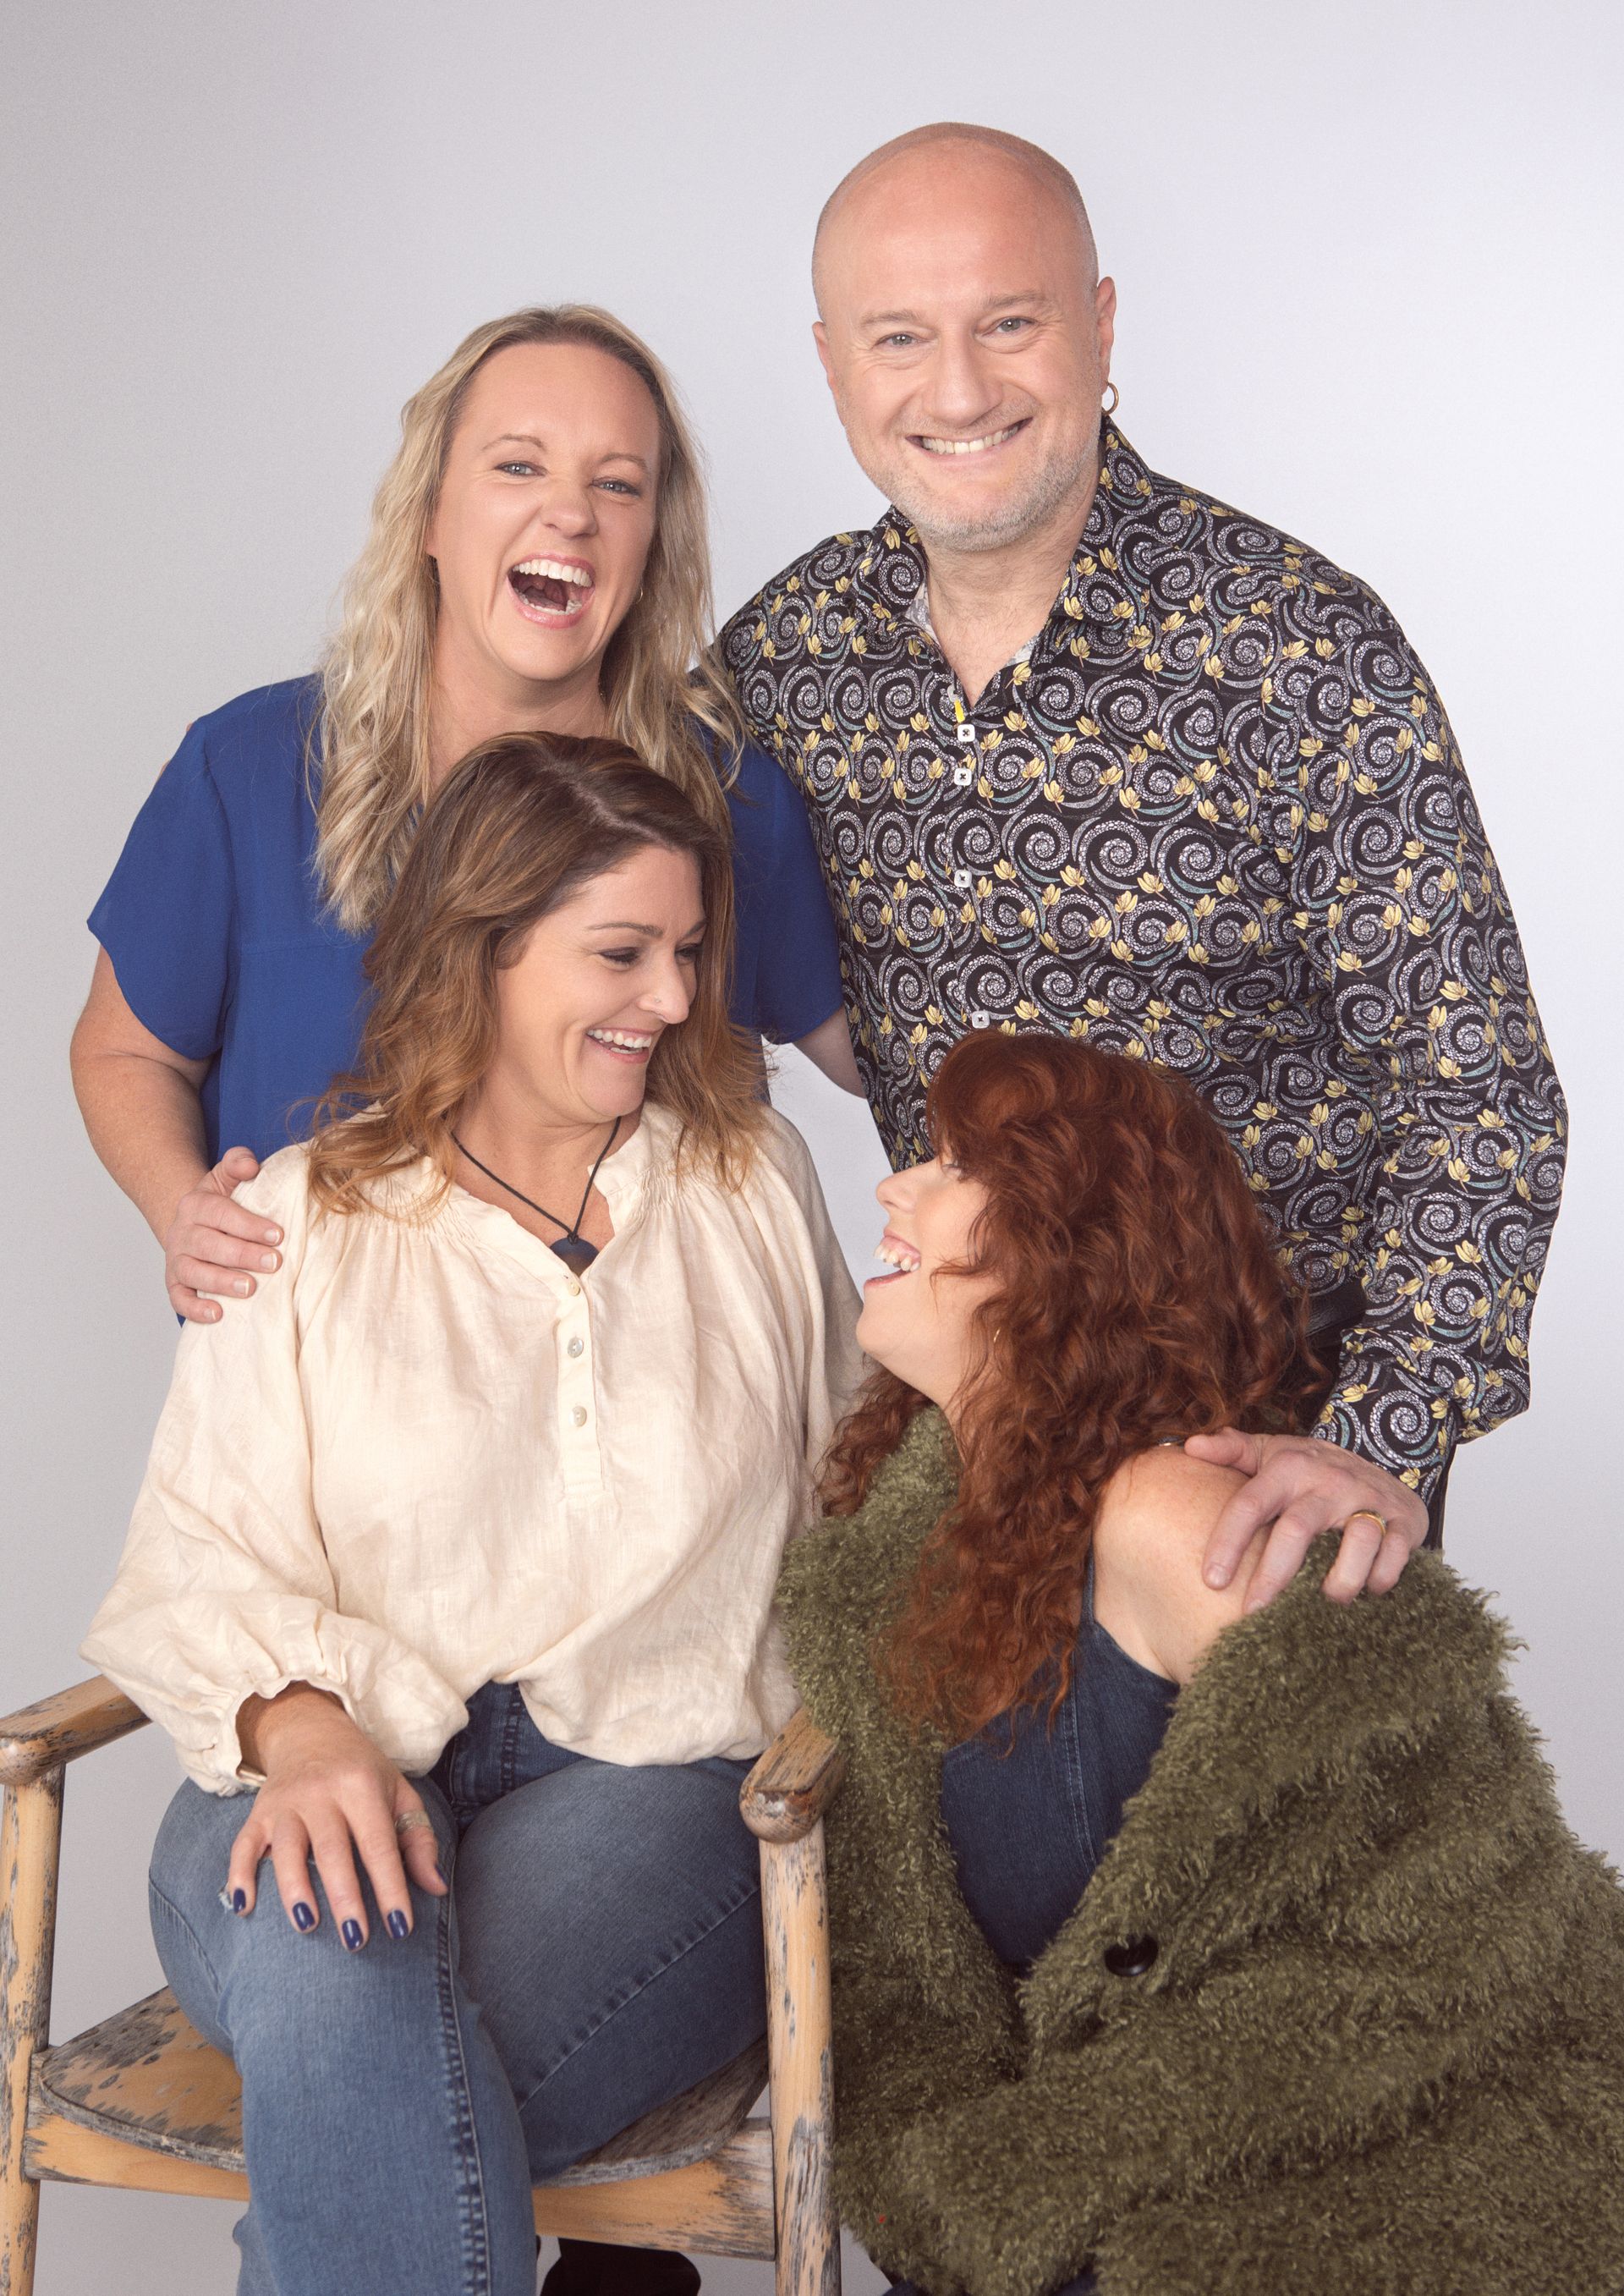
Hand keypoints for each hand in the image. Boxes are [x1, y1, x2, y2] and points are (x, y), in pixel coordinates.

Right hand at [164, 1146, 280, 1321]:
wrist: (195, 1223)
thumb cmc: (221, 1203)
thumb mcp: (227, 1177)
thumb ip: (238, 1163)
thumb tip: (251, 1166)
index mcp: (197, 1204)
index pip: (221, 1214)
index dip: (249, 1225)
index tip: (278, 1234)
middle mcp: (182, 1232)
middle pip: (209, 1245)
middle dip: (243, 1255)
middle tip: (274, 1263)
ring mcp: (176, 1260)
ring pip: (193, 1272)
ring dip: (221, 1282)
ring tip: (249, 1288)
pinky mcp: (175, 1284)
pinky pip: (179, 1299)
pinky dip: (194, 1308)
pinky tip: (217, 1314)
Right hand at [226, 1685, 446, 1945]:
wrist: (311, 1730)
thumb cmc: (363, 1771)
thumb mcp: (399, 1792)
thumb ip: (419, 1840)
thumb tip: (435, 1888)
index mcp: (361, 1786)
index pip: (378, 1844)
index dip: (390, 1887)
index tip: (400, 1927)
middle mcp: (322, 1792)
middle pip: (332, 1851)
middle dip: (344, 1898)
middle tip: (355, 1940)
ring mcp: (286, 1802)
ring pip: (287, 1850)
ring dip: (295, 1890)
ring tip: (307, 1926)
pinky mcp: (258, 1812)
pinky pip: (243, 1845)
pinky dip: (240, 1874)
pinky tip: (244, 1906)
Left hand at [1185, 1429, 1427, 1611]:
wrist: (1379, 1464)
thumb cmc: (1310, 1470)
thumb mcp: (1271, 1453)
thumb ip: (1232, 1450)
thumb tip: (1190, 1446)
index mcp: (1288, 1468)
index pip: (1250, 1504)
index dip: (1228, 1542)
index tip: (1211, 1581)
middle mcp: (1328, 1481)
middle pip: (1297, 1530)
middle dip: (1273, 1575)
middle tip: (1253, 1613)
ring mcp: (1368, 1499)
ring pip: (1357, 1541)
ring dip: (1340, 1580)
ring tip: (1325, 1604)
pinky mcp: (1404, 1518)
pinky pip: (1397, 1552)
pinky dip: (1382, 1577)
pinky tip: (1368, 1592)